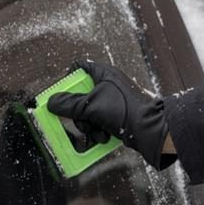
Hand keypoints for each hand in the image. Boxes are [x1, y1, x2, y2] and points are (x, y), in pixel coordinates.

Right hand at [47, 60, 175, 169]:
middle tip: (80, 120)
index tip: (62, 94)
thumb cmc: (126, 110)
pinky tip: (104, 136)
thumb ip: (69, 104)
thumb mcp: (92, 106)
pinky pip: (98, 123)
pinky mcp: (117, 117)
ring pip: (88, 113)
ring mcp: (113, 102)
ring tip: (97, 131)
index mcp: (104, 74)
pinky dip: (98, 131)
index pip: (80, 68)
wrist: (151, 130)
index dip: (68, 79)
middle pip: (80, 96)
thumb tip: (51, 102)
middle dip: (78, 113)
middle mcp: (108, 86)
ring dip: (89, 126)